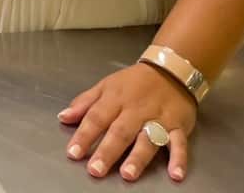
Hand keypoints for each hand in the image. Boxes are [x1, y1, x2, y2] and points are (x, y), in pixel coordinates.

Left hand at [59, 62, 197, 181]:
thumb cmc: (134, 82)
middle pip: (120, 132)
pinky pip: (180, 143)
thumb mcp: (105, 85)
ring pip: (147, 139)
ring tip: (127, 174)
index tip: (73, 153)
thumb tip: (63, 117)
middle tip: (95, 170)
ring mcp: (158, 119)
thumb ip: (84, 102)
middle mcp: (135, 110)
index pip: (96, 118)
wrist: (170, 70)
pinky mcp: (178, 126)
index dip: (84, 136)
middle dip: (107, 151)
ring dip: (138, 157)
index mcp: (114, 99)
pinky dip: (179, 158)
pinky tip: (176, 174)